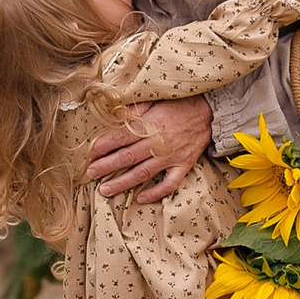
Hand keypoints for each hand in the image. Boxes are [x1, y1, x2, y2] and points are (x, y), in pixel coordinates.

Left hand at [86, 96, 212, 203]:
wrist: (208, 112)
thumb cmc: (179, 105)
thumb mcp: (155, 100)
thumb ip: (135, 109)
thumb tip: (114, 113)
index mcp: (149, 125)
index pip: (120, 137)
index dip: (103, 146)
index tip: (90, 153)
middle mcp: (158, 143)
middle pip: (127, 157)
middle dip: (106, 166)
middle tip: (90, 173)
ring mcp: (170, 157)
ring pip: (142, 173)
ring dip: (122, 183)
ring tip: (105, 190)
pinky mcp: (183, 166)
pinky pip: (169, 184)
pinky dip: (155, 193)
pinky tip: (141, 198)